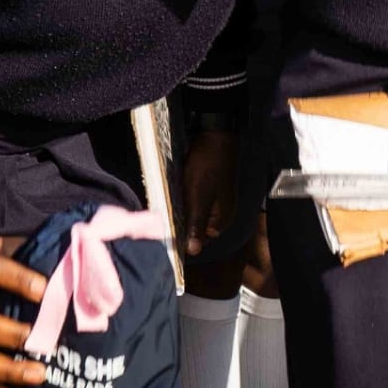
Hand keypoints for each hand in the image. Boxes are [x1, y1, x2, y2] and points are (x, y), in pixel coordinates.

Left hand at [179, 126, 238, 260]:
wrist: (215, 136)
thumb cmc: (208, 166)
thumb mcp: (199, 197)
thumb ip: (196, 225)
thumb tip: (193, 252)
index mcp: (222, 220)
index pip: (198, 240)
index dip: (182, 237)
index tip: (166, 231)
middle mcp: (222, 214)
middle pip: (197, 227)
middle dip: (182, 223)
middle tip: (165, 215)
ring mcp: (217, 201)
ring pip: (194, 214)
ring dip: (183, 211)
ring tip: (170, 204)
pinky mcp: (210, 190)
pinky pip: (195, 202)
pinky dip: (186, 200)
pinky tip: (177, 193)